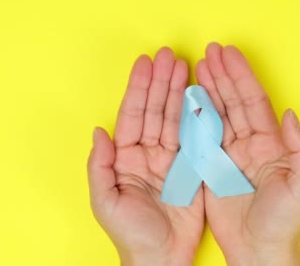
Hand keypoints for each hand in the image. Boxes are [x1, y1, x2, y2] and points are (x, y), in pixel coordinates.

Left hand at [87, 47, 204, 265]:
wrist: (160, 258)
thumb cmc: (129, 233)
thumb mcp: (105, 201)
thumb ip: (99, 166)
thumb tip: (99, 132)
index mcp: (125, 158)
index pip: (133, 115)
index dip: (139, 88)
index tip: (145, 63)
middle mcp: (148, 152)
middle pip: (155, 109)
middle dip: (161, 81)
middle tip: (169, 54)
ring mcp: (171, 158)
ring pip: (175, 117)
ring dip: (178, 91)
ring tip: (184, 65)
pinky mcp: (192, 167)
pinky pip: (195, 136)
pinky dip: (197, 115)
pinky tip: (200, 94)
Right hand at [196, 43, 299, 265]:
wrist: (258, 250)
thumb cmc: (283, 221)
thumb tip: (290, 114)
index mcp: (272, 143)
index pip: (254, 102)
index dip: (241, 76)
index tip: (228, 54)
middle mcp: (250, 143)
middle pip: (234, 101)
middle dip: (223, 75)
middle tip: (210, 51)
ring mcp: (230, 154)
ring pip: (217, 113)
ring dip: (209, 89)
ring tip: (198, 65)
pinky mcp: (212, 167)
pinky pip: (202, 135)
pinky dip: (194, 115)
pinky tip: (188, 98)